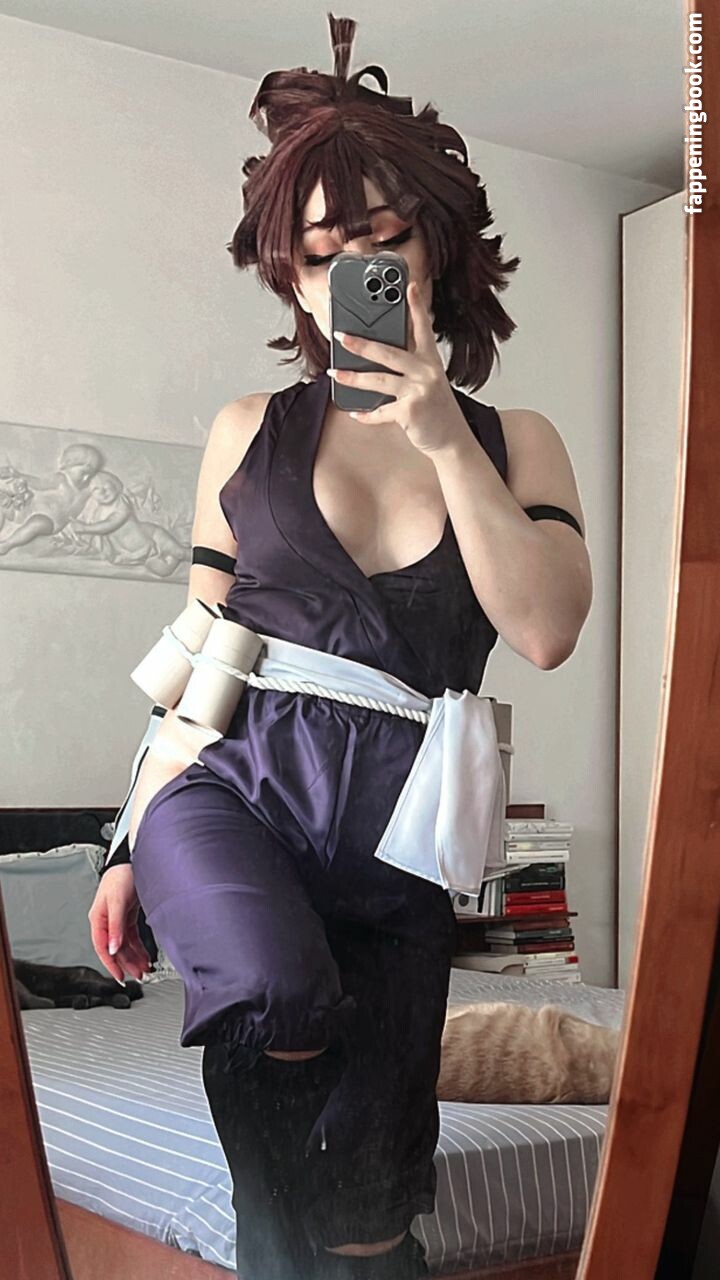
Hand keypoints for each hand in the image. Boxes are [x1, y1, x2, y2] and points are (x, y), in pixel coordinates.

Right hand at [88, 865, 151, 984]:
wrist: (132, 860)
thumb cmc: (121, 875)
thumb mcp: (117, 901)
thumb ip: (115, 926)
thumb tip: (113, 948)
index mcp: (99, 918)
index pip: (102, 947)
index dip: (111, 964)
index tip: (120, 976)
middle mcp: (107, 921)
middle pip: (115, 948)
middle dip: (126, 964)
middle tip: (138, 976)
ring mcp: (118, 919)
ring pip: (124, 945)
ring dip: (134, 958)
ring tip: (144, 969)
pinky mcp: (128, 916)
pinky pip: (132, 938)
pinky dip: (138, 948)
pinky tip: (145, 956)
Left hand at [329, 280, 470, 455]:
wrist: (451, 439)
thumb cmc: (435, 409)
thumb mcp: (428, 382)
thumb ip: (408, 368)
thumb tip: (374, 358)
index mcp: (430, 361)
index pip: (423, 329)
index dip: (416, 306)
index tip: (409, 286)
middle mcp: (427, 372)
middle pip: (389, 353)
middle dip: (362, 344)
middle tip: (341, 336)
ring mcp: (419, 391)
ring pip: (379, 380)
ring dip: (353, 378)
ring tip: (336, 373)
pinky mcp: (410, 411)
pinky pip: (381, 411)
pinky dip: (367, 414)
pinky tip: (356, 412)